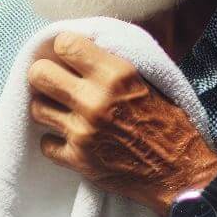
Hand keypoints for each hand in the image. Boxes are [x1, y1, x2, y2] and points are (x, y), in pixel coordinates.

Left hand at [28, 33, 216, 215]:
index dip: (63, 48)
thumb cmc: (168, 123)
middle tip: (54, 82)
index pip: (65, 44)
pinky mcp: (77, 159)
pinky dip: (55, 142)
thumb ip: (112, 64)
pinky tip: (70, 138)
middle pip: (39, 74)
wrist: (179, 172)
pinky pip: (45, 143)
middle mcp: (95, 100)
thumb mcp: (148, 80)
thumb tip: (80, 48)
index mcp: (116, 74)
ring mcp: (82, 131)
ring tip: (63, 110)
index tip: (68, 57)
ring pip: (36, 108)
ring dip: (48, 108)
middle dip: (44, 75)